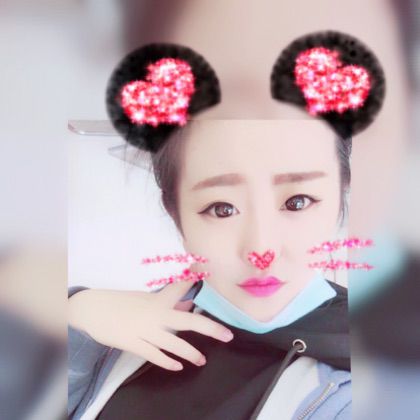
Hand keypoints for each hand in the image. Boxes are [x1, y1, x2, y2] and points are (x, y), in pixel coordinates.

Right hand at [69, 281, 233, 370]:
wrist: (92, 309)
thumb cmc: (120, 301)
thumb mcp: (145, 299)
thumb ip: (167, 302)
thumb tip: (187, 303)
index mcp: (157, 300)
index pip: (181, 287)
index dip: (195, 279)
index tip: (209, 273)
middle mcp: (155, 315)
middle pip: (188, 322)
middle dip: (209, 328)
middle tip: (227, 335)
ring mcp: (146, 331)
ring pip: (174, 344)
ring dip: (191, 353)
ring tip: (202, 360)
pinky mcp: (134, 344)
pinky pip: (155, 356)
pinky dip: (167, 362)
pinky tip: (178, 366)